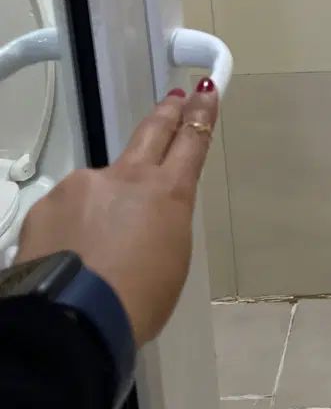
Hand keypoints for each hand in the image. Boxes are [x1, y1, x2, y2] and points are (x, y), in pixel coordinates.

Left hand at [15, 81, 218, 345]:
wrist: (72, 317)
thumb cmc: (138, 301)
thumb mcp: (171, 261)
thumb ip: (161, 225)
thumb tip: (143, 218)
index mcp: (168, 193)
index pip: (191, 142)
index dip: (202, 115)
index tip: (206, 91)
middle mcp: (126, 178)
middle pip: (151, 133)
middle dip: (167, 114)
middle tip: (176, 99)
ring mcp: (83, 186)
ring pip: (99, 187)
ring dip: (104, 204)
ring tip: (100, 243)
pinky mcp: (47, 204)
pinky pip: (66, 211)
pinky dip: (71, 227)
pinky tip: (70, 255)